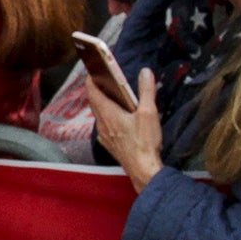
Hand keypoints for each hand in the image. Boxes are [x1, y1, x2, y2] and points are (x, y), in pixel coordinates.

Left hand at [88, 67, 162, 190]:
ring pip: (99, 114)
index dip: (91, 78)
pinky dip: (108, 117)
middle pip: (95, 101)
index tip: (95, 69)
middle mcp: (102, 123)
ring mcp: (104, 135)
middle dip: (99, 89)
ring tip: (115, 97)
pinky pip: (104, 126)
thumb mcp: (149, 113)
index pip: (92, 90)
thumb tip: (145, 72)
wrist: (143, 170)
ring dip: (104, 104)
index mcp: (108, 112)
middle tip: (107, 80)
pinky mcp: (110, 144)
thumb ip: (146, 91)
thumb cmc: (144, 142)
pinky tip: (119, 119)